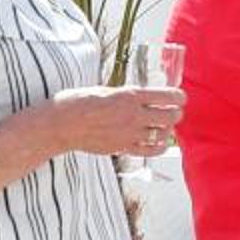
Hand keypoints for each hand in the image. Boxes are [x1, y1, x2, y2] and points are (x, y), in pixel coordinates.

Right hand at [46, 84, 183, 158]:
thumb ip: (126, 95)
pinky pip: (151, 150)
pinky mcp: (123, 147)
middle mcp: (133, 115)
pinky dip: (159, 145)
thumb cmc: (76, 102)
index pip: (167, 95)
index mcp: (129, 95)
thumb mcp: (105, 90)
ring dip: (167, 129)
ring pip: (163, 133)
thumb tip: (143, 97)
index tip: (180, 97)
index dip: (179, 96)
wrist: (59, 125)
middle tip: (173, 111)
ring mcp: (129, 133)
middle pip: (171, 115)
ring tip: (164, 125)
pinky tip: (158, 141)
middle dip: (175, 112)